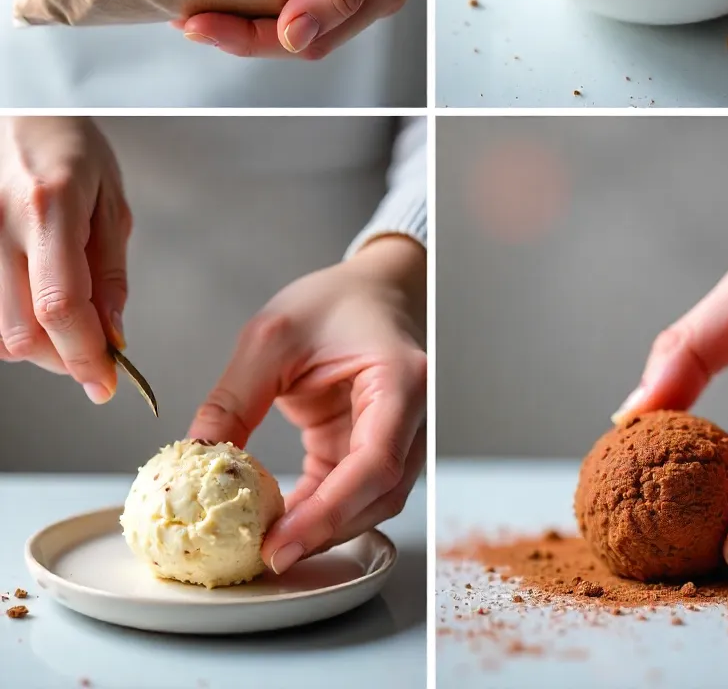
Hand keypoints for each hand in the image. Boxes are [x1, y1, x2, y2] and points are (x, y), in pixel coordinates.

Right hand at [0, 117, 130, 401]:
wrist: (18, 113)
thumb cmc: (66, 145)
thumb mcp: (109, 200)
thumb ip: (109, 271)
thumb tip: (112, 334)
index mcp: (48, 206)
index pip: (62, 306)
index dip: (85, 355)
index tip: (104, 382)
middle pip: (22, 332)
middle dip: (64, 358)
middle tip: (92, 355)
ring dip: (36, 344)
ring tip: (66, 321)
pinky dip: (10, 325)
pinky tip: (33, 305)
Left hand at [188, 235, 426, 572]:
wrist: (370, 288)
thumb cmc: (335, 300)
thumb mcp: (272, 336)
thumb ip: (235, 397)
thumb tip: (196, 454)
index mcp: (401, 381)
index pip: (374, 462)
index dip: (329, 512)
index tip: (280, 542)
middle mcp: (414, 416)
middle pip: (380, 495)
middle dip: (324, 532)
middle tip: (266, 557)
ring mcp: (400, 435)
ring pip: (371, 503)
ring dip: (323, 528)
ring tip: (266, 544)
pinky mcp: (374, 446)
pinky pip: (352, 491)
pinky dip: (319, 511)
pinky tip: (279, 521)